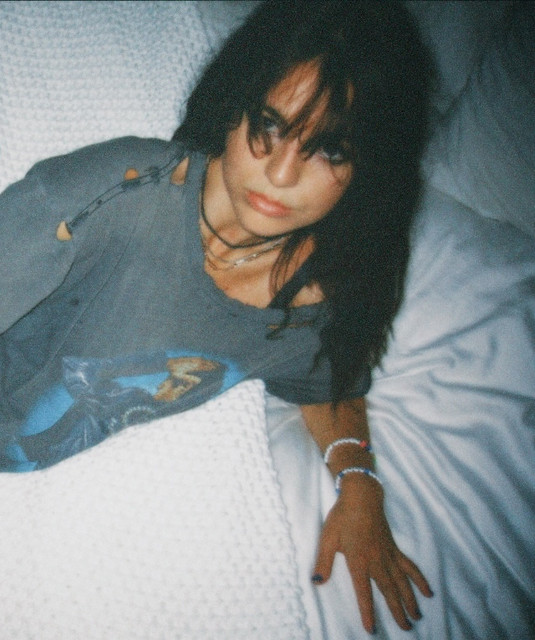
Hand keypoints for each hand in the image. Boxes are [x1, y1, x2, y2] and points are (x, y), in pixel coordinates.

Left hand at [312, 475, 432, 633]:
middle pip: (389, 591)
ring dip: (410, 600)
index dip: (368, 611)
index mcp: (358, 559)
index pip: (364, 592)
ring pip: (402, 581)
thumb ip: (323, 561)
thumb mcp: (327, 537)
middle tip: (405, 630)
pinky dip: (419, 579)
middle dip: (397, 612)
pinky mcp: (394, 548)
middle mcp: (376, 560)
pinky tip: (428, 591)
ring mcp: (388, 554)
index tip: (371, 629)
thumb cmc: (342, 515)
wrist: (362, 495)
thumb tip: (316, 582)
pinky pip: (409, 566)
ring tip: (417, 617)